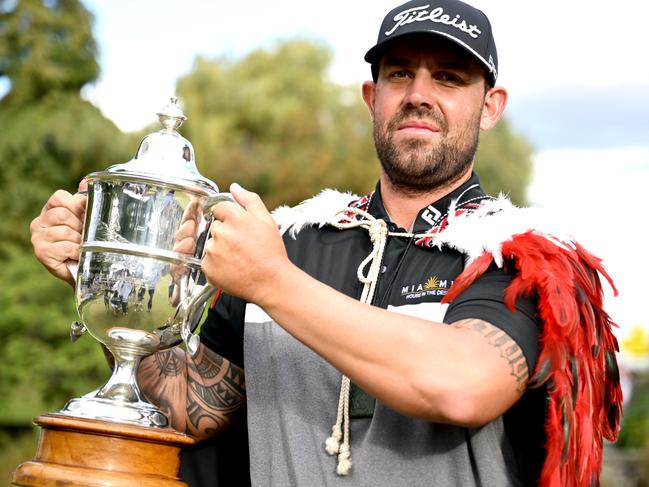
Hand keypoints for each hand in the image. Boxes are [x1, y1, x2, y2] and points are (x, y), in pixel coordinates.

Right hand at [30, 181, 87, 286]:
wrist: (84, 268)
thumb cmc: (84, 242)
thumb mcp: (85, 219)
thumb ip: (84, 200)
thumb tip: (86, 181)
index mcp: (50, 209)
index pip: (59, 196)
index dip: (77, 205)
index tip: (84, 216)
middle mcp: (39, 222)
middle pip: (62, 214)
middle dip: (80, 225)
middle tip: (84, 235)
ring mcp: (37, 237)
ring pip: (65, 231)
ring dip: (79, 240)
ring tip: (81, 246)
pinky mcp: (41, 252)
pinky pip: (65, 247)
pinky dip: (76, 251)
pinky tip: (76, 254)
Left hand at [202, 183, 290, 304]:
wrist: (271, 282)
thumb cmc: (271, 251)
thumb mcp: (266, 220)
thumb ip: (249, 200)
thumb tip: (234, 187)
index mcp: (235, 218)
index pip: (219, 209)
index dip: (230, 218)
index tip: (239, 229)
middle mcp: (221, 233)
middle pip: (215, 227)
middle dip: (225, 234)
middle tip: (242, 246)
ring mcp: (213, 251)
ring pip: (211, 244)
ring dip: (220, 250)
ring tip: (239, 259)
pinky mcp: (208, 268)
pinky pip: (208, 261)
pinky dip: (217, 265)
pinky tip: (232, 268)